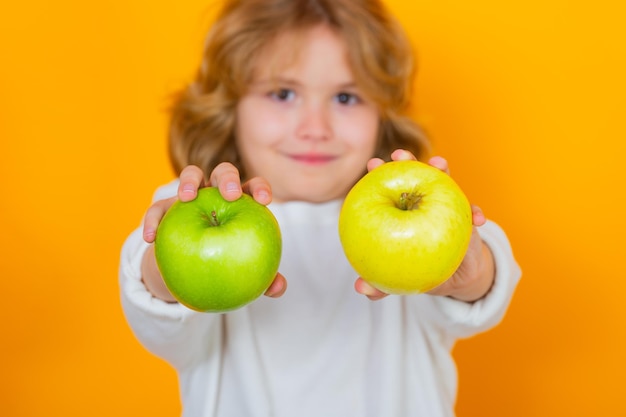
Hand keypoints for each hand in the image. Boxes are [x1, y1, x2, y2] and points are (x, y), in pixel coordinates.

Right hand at [141, 163, 286, 300]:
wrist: (190, 269)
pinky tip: (150, 238)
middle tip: (230, 194)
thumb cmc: (226, 264)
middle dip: (228, 178)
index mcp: (241, 202)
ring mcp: (190, 195)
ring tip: (185, 197)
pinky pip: (157, 211)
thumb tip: (279, 288)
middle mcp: (216, 192)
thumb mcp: (242, 270)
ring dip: (188, 182)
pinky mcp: (165, 207)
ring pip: (191, 176)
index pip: (253, 187)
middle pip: (224, 172)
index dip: (260, 188)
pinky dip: (153, 222)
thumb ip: (263, 277)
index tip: (264, 200)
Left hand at [354, 149, 494, 301]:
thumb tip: (361, 288)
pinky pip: (473, 213)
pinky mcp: (466, 217)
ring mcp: (445, 206)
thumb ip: (380, 284)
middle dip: (406, 160)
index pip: (386, 188)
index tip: (372, 164)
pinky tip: (478, 219)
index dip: (379, 173)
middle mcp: (421, 202)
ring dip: (442, 170)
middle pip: (412, 176)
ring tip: (440, 164)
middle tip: (400, 154)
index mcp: (399, 211)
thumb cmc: (417, 269)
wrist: (451, 277)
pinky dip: (475, 213)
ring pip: (444, 183)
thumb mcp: (398, 279)